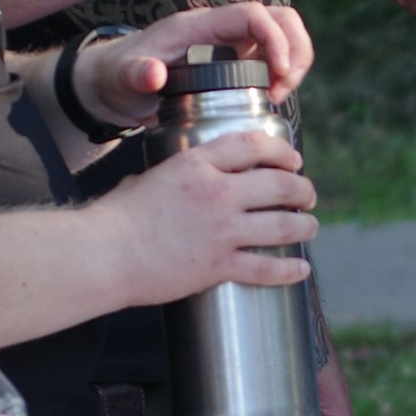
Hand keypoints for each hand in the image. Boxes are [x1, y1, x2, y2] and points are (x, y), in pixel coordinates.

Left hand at [83, 1, 314, 129]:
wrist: (113, 82)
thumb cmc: (118, 78)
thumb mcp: (122, 80)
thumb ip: (136, 76)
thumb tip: (154, 75)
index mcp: (198, 26)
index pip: (253, 15)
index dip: (275, 39)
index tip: (281, 74)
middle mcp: (219, 27)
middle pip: (279, 17)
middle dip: (295, 49)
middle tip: (283, 88)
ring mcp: (229, 40)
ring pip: (282, 32)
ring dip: (295, 60)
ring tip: (279, 95)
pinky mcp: (235, 57)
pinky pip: (273, 53)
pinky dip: (284, 72)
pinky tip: (271, 98)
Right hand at [114, 123, 316, 304]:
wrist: (104, 255)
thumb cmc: (116, 218)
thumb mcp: (148, 179)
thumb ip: (173, 176)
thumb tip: (177, 180)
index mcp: (197, 164)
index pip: (253, 145)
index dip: (281, 151)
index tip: (293, 160)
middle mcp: (217, 193)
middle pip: (278, 183)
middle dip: (301, 189)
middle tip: (307, 195)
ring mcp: (222, 230)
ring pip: (282, 224)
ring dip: (304, 225)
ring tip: (310, 227)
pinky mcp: (219, 266)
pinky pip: (266, 268)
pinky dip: (289, 270)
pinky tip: (301, 270)